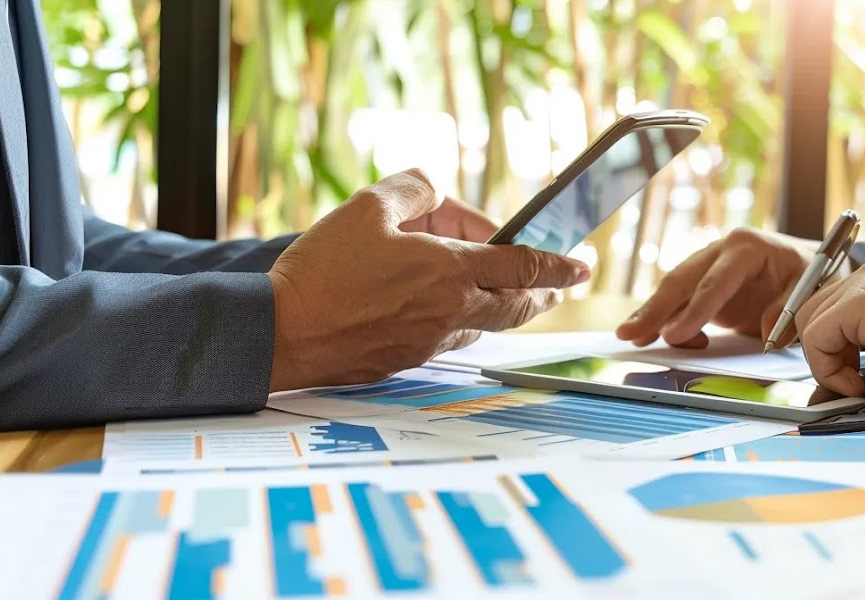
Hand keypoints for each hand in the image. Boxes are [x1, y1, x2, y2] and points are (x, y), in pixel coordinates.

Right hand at [266, 168, 589, 391]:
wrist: (282, 333)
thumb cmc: (321, 271)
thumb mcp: (367, 206)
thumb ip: (413, 189)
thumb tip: (434, 190)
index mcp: (450, 271)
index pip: (524, 265)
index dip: (559, 264)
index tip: (583, 264)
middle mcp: (451, 312)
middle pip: (517, 305)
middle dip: (542, 293)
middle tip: (555, 285)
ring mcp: (431, 342)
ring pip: (482, 322)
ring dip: (493, 302)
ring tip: (485, 283)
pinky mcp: (407, 360)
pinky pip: (448, 335)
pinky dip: (457, 316)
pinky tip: (435, 302)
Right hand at [615, 229, 818, 347]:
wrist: (819, 265)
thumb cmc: (817, 274)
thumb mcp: (814, 289)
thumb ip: (788, 309)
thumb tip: (765, 332)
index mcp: (747, 246)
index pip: (714, 282)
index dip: (694, 311)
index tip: (675, 335)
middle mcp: (722, 250)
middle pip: (682, 280)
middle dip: (655, 309)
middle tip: (630, 333)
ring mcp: (712, 266)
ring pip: (675, 289)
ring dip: (652, 314)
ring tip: (629, 336)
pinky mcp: (708, 285)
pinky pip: (682, 301)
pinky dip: (667, 320)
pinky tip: (651, 337)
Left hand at [795, 259, 864, 412]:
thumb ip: (858, 337)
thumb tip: (818, 359)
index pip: (824, 307)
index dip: (827, 347)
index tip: (849, 374)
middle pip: (810, 313)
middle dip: (824, 355)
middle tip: (856, 382)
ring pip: (809, 324)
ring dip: (827, 364)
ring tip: (861, 384)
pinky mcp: (864, 303)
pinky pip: (816, 338)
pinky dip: (828, 369)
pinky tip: (861, 384)